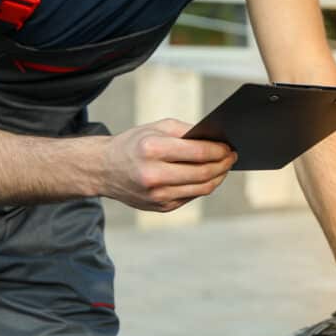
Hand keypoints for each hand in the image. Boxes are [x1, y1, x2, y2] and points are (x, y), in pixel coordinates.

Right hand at [100, 118, 236, 211]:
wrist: (103, 169)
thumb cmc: (133, 144)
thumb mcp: (156, 128)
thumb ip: (186, 132)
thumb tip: (217, 140)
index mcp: (152, 150)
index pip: (198, 152)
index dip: (219, 151)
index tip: (229, 147)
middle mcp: (153, 175)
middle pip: (203, 173)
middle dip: (223, 164)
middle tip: (232, 157)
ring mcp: (157, 195)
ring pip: (201, 188)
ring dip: (218, 177)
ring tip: (224, 167)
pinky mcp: (160, 207)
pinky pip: (191, 196)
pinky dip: (203, 186)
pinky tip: (208, 177)